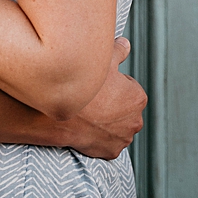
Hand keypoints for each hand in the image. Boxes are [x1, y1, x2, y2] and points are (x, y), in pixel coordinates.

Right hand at [51, 37, 146, 159]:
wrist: (59, 115)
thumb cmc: (83, 87)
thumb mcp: (103, 59)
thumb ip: (119, 50)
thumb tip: (125, 45)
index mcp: (138, 98)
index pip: (129, 88)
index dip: (113, 85)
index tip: (100, 86)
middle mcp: (136, 121)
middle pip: (125, 109)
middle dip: (113, 105)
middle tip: (94, 100)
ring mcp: (123, 139)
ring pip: (117, 127)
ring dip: (107, 122)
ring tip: (89, 114)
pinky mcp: (110, 152)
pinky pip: (107, 143)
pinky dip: (100, 137)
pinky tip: (88, 127)